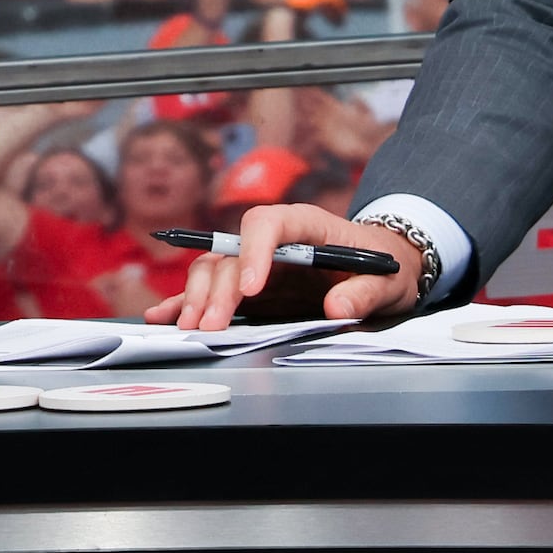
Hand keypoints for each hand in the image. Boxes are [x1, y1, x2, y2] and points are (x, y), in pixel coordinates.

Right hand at [146, 202, 423, 330]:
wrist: (384, 267)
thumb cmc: (387, 268)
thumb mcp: (389, 282)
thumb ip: (366, 292)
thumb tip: (337, 307)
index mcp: (306, 224)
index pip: (267, 223)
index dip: (254, 253)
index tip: (251, 290)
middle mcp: (273, 239)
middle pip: (232, 253)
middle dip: (218, 290)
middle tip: (211, 326)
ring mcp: (257, 261)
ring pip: (213, 269)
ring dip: (197, 297)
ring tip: (190, 328)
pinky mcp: (250, 285)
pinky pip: (212, 289)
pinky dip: (186, 301)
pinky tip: (163, 315)